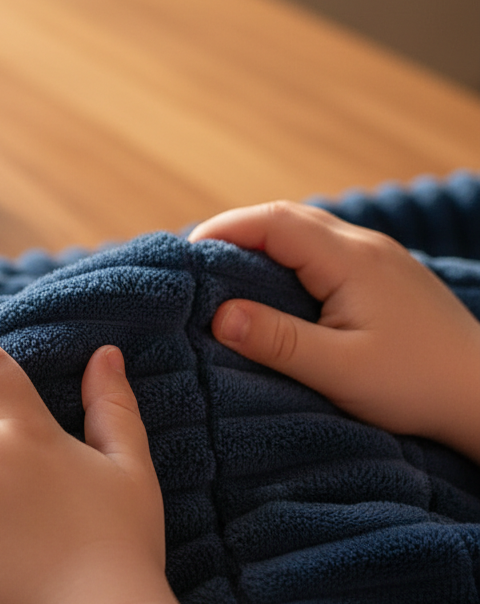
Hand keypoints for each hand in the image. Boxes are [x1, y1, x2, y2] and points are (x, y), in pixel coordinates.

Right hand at [189, 200, 479, 460]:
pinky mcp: (385, 276)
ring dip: (262, 241)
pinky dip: (287, 256)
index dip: (223, 230)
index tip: (184, 255)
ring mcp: (379, 258)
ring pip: (307, 230)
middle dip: (235, 231)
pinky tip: (275, 286)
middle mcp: (366, 246)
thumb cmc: (418, 386)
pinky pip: (325, 248)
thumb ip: (276, 339)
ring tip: (224, 272)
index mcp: (351, 260)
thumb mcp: (339, 370)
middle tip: (195, 262)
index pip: (273, 221)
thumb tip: (217, 313)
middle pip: (287, 217)